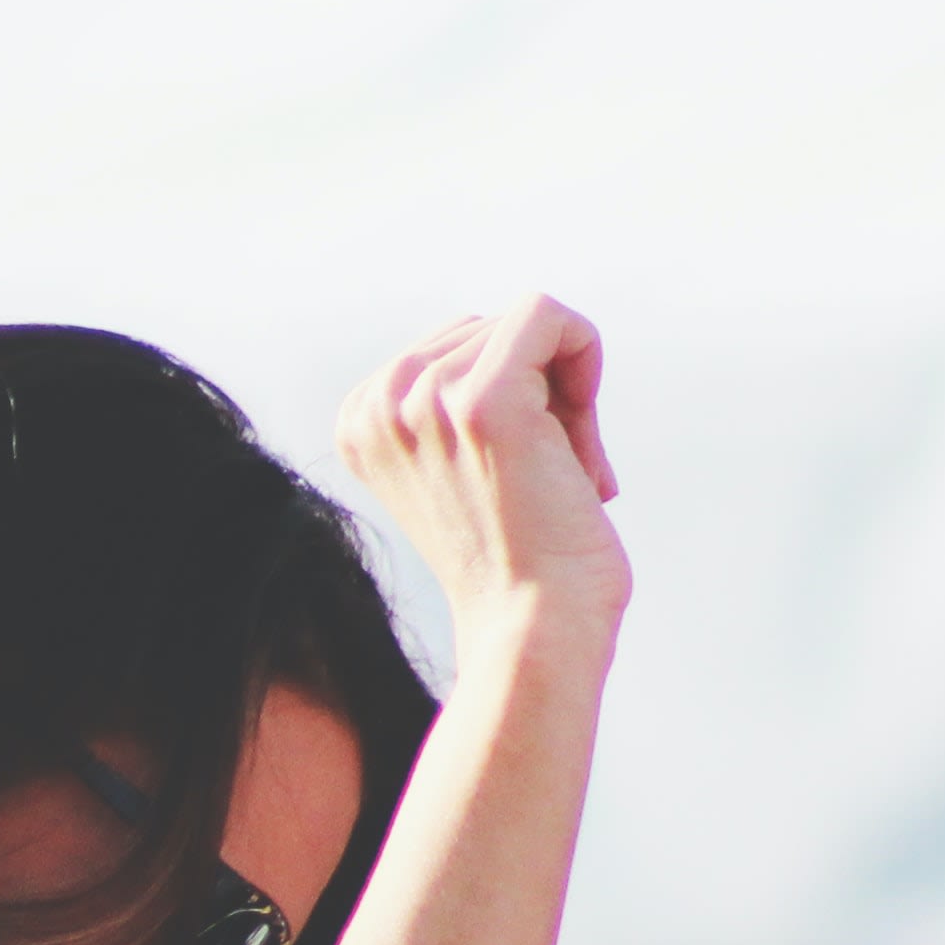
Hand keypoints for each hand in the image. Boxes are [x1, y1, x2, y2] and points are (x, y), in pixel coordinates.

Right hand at [336, 298, 628, 648]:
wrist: (534, 629)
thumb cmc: (519, 559)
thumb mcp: (462, 465)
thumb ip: (460, 395)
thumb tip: (536, 319)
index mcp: (360, 420)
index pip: (454, 344)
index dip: (509, 393)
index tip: (521, 465)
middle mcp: (380, 406)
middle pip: (488, 328)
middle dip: (541, 389)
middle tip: (553, 475)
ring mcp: (426, 401)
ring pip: (524, 326)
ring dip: (568, 394)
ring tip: (564, 475)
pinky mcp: (484, 400)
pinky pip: (548, 316)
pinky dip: (584, 354)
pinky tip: (583, 435)